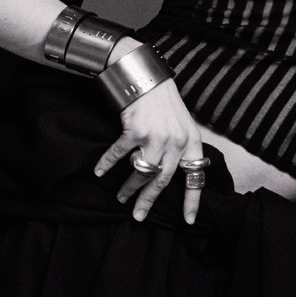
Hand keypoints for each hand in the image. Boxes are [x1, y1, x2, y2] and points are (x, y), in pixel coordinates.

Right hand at [94, 77, 207, 224]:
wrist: (145, 75)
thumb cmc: (162, 100)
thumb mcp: (181, 122)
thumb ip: (180, 146)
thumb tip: (172, 170)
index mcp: (191, 141)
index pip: (196, 176)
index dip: (192, 201)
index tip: (188, 221)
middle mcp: (176, 141)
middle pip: (163, 181)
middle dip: (149, 201)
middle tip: (139, 216)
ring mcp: (156, 136)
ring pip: (142, 173)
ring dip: (129, 188)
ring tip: (121, 197)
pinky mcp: (135, 130)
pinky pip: (119, 155)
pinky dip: (107, 164)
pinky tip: (99, 171)